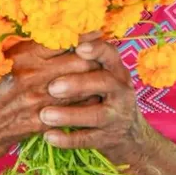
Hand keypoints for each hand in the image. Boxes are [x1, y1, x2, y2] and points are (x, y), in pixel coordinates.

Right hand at [0, 39, 99, 161]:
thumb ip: (21, 47)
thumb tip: (44, 28)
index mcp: (21, 57)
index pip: (60, 40)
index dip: (82, 34)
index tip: (96, 30)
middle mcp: (32, 77)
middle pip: (77, 60)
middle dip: (95, 55)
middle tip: (105, 52)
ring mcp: (39, 101)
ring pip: (80, 85)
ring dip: (94, 78)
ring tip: (105, 72)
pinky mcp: (42, 121)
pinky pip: (73, 110)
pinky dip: (86, 102)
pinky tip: (94, 97)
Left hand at [39, 37, 152, 166]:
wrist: (130, 136)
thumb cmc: (104, 97)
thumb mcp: (102, 74)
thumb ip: (83, 59)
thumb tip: (52, 34)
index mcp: (116, 70)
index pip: (110, 54)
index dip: (96, 50)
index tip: (78, 48)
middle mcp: (121, 91)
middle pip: (104, 83)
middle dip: (78, 84)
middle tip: (52, 87)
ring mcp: (117, 116)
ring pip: (96, 114)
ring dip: (69, 115)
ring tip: (44, 115)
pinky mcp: (108, 139)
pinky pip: (88, 140)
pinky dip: (68, 139)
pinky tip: (49, 136)